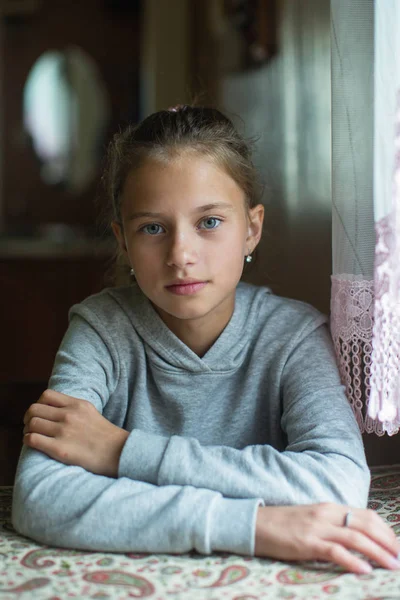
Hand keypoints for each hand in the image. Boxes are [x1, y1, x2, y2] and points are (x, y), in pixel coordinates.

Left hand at [23, 389, 128, 477]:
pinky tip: (32, 444)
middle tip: (30, 426)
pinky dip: (28, 440)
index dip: (38, 404)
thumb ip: (74, 408)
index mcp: (77, 404)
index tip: (39, 413)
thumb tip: (55, 411)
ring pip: (32, 424)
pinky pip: (32, 439)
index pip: (46, 396)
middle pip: (35, 409)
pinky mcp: (59, 449)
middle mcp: (69, 415)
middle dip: (28, 417)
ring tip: (31, 435)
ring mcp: (64, 431)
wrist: (118, 453)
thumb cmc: (105, 436)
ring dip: (27, 430)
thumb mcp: (91, 412)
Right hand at [255, 503, 399, 573]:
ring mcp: (316, 528)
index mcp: (329, 507)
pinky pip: (334, 551)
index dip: (386, 530)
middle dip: (388, 542)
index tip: (397, 546)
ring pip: (355, 537)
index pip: (366, 515)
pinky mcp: (306, 543)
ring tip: (393, 566)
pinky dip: (352, 560)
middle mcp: (326, 514)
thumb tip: (358, 538)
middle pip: (366, 524)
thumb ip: (333, 524)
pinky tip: (365, 570)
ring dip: (378, 553)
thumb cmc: (284, 524)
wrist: (255, 523)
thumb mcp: (312, 519)